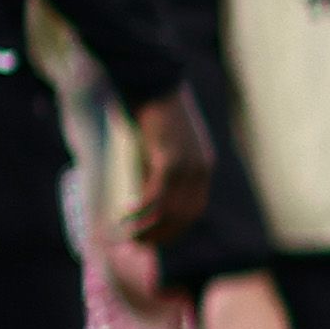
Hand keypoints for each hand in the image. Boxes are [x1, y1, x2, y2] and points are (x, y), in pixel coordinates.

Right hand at [125, 89, 214, 243]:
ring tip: (129, 238)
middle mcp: (200, 170)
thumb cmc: (152, 107)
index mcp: (203, 166)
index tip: (155, 239)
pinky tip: (126, 216)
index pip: (193, 209)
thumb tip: (142, 188)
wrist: (153, 82)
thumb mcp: (160, 143)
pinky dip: (141, 210)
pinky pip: (156, 195)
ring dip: (149, 228)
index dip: (175, 228)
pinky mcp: (170, 160)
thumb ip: (157, 165)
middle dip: (162, 235)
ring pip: (170, 210)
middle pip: (184, 215)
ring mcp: (188, 166)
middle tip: (139, 246)